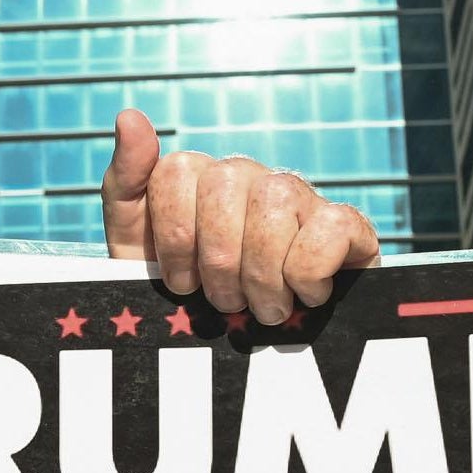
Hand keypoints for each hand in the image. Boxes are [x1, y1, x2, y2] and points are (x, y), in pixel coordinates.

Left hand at [99, 107, 379, 325]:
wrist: (241, 356)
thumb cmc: (191, 300)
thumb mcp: (137, 250)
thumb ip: (125, 184)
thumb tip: (129, 115)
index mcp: (203, 178)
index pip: (177, 171)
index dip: (174, 237)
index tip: (180, 282)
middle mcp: (253, 177)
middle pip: (224, 184)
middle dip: (217, 261)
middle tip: (223, 302)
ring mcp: (301, 197)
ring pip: (275, 202)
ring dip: (261, 274)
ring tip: (262, 308)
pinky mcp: (348, 227)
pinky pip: (331, 226)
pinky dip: (309, 273)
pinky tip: (304, 296)